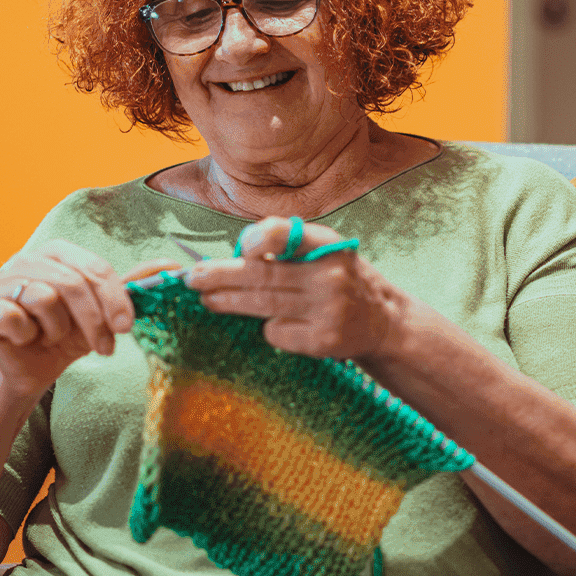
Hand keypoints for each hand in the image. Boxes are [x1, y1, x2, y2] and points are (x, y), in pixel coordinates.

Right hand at [0, 241, 181, 396]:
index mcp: (59, 252)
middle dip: (94, 321)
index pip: (94, 267)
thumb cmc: (70, 335)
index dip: (115, 298)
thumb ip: (133, 287)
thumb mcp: (105, 313)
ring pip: (44, 298)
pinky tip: (27, 339)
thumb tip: (169, 266)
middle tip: (104, 347)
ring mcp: (1, 279)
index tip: (126, 327)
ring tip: (55, 337)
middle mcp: (28, 258)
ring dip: (58, 329)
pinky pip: (14, 317)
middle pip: (73, 283)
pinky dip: (28, 335)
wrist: (34, 368)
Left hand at [184, 217, 404, 360]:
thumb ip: (286, 246)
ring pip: (262, 306)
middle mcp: (330, 275)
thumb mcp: (323, 251)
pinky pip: (277, 333)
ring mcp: (328, 310)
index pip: (281, 234)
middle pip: (261, 275)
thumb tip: (233, 254)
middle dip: (220, 276)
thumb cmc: (339, 278)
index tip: (237, 251)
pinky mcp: (323, 341)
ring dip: (228, 302)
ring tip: (207, 301)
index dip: (252, 242)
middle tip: (192, 279)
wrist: (383, 321)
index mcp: (328, 244)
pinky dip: (268, 329)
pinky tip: (274, 325)